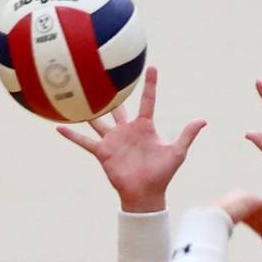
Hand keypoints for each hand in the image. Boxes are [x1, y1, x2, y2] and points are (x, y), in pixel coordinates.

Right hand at [57, 66, 205, 212]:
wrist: (146, 194)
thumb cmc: (162, 174)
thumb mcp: (176, 152)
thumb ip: (187, 134)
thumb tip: (203, 120)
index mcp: (145, 127)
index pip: (147, 101)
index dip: (150, 85)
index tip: (151, 67)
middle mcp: (127, 130)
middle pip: (117, 107)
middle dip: (111, 92)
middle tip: (102, 72)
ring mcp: (113, 140)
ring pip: (97, 120)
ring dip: (87, 109)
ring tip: (74, 93)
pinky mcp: (103, 152)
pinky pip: (84, 141)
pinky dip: (72, 135)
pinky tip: (58, 126)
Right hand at [213, 191, 261, 252]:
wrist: (209, 219)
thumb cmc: (208, 229)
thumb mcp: (217, 233)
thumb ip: (222, 236)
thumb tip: (219, 248)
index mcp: (232, 208)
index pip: (252, 221)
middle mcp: (241, 201)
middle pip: (260, 220)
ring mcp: (247, 198)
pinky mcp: (253, 199)